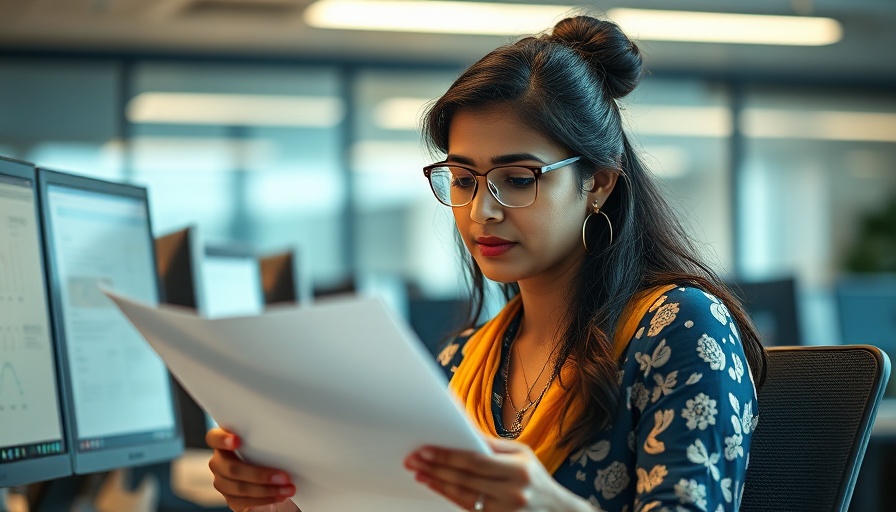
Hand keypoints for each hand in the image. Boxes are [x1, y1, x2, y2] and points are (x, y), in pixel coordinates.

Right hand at [206, 428, 296, 511]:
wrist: (272, 476)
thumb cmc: (269, 451)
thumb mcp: (266, 442)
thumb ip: (264, 438)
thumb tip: (285, 436)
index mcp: (224, 442)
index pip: (213, 438)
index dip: (222, 439)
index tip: (237, 440)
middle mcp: (219, 462)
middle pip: (231, 468)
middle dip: (259, 474)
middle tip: (284, 476)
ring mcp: (223, 482)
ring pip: (239, 488)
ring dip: (267, 490)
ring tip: (288, 488)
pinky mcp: (231, 499)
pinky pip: (245, 502)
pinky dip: (265, 499)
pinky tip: (279, 496)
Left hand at [404, 438, 589, 511]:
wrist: (555, 510)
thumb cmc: (535, 477)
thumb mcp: (521, 453)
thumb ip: (492, 444)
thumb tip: (464, 427)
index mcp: (518, 469)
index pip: (475, 460)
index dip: (448, 455)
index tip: (427, 449)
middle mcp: (512, 492)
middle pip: (465, 478)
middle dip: (436, 467)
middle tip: (415, 459)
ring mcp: (504, 510)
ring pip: (462, 495)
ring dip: (437, 482)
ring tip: (420, 472)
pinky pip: (466, 507)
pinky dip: (448, 495)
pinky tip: (435, 485)